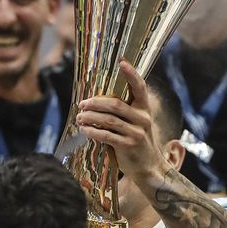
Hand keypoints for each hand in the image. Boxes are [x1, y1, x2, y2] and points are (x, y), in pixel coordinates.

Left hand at [76, 60, 166, 180]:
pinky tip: (84, 130)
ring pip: (109, 120)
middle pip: (116, 104)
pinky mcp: (129, 146)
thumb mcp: (135, 122)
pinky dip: (93, 132)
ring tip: (79, 117)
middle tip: (81, 104)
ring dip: (90, 117)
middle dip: (95, 103)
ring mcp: (137, 133)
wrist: (147, 166)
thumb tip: (96, 99)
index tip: (121, 61)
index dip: (131, 74)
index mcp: (145, 108)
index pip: (140, 87)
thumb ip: (123, 110)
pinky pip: (107, 136)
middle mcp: (143, 118)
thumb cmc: (135, 139)